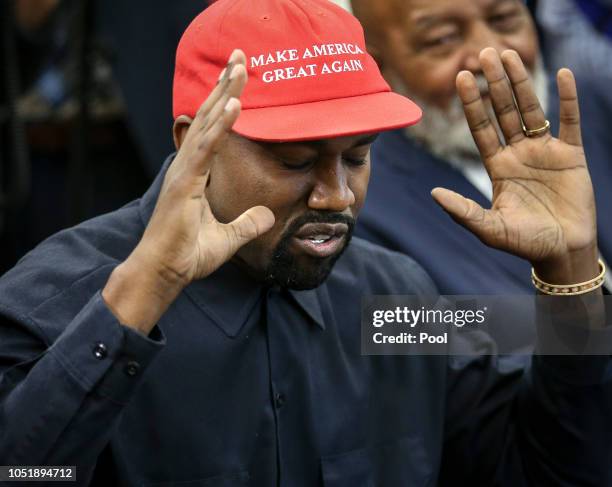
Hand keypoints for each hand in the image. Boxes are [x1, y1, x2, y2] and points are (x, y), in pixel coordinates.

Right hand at [103, 50, 274, 332]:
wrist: (164, 273)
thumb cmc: (187, 255)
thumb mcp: (228, 238)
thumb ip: (248, 224)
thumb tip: (269, 216)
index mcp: (195, 173)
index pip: (213, 130)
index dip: (225, 102)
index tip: (239, 78)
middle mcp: (187, 166)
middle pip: (208, 117)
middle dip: (225, 85)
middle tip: (241, 56)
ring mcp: (184, 172)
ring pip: (206, 124)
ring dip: (224, 93)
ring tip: (241, 66)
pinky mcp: (184, 183)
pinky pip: (206, 149)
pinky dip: (219, 125)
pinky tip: (234, 104)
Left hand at [432, 48, 598, 283]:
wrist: (562, 252)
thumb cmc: (524, 243)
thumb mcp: (490, 228)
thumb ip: (463, 211)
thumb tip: (433, 192)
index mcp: (497, 167)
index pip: (481, 128)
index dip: (472, 103)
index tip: (462, 77)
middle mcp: (517, 154)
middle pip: (504, 111)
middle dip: (494, 83)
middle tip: (484, 53)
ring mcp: (544, 152)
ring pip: (532, 109)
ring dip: (522, 82)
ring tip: (510, 54)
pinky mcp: (571, 156)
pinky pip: (569, 121)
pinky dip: (567, 99)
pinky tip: (563, 74)